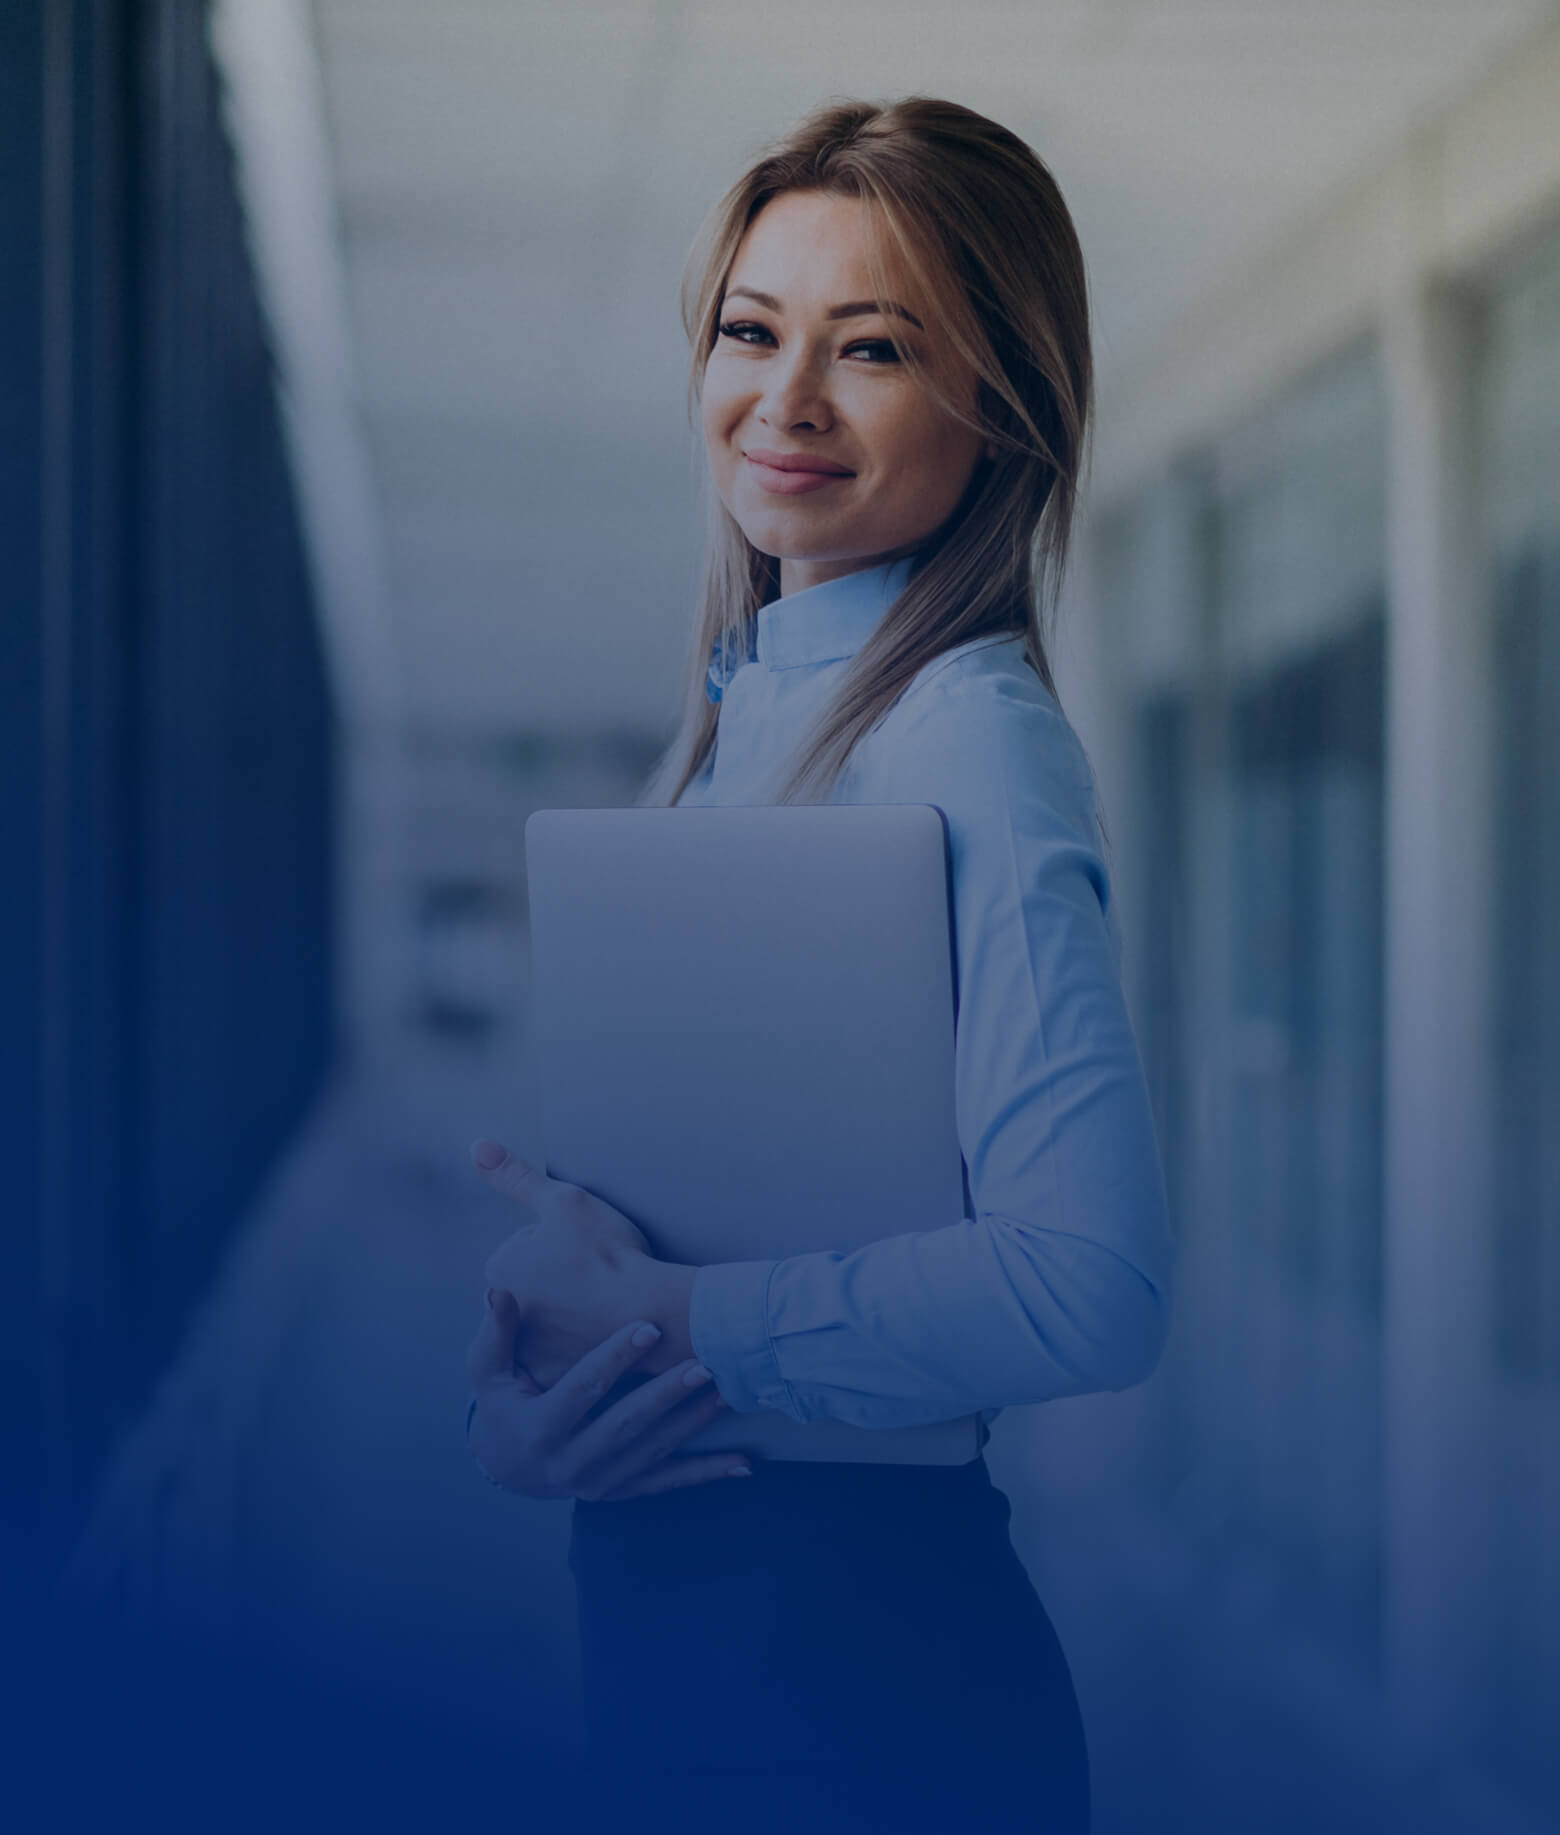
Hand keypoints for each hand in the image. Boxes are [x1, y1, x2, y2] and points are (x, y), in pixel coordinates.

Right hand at [465, 1294, 751, 1500]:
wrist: (507, 1466)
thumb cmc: (500, 1404)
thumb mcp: (486, 1370)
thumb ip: (496, 1332)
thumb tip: (500, 1291)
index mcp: (539, 1430)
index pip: (583, 1390)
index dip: (615, 1359)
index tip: (649, 1328)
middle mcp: (571, 1464)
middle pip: (627, 1424)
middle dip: (668, 1393)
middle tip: (705, 1362)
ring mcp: (599, 1483)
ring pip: (654, 1451)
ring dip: (694, 1422)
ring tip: (728, 1390)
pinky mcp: (621, 1491)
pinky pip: (668, 1482)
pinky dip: (706, 1473)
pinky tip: (742, 1463)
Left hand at [472, 1140, 696, 1387]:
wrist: (649, 1310)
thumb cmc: (608, 1253)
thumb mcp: (563, 1200)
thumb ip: (517, 1176)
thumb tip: (478, 1147)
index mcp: (500, 1270)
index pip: (527, 1247)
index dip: (561, 1244)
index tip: (585, 1251)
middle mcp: (504, 1315)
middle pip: (533, 1286)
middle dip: (557, 1282)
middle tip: (596, 1279)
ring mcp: (527, 1351)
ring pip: (547, 1321)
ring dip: (566, 1314)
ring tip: (602, 1307)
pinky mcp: (554, 1377)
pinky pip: (562, 1355)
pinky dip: (578, 1347)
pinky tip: (601, 1335)